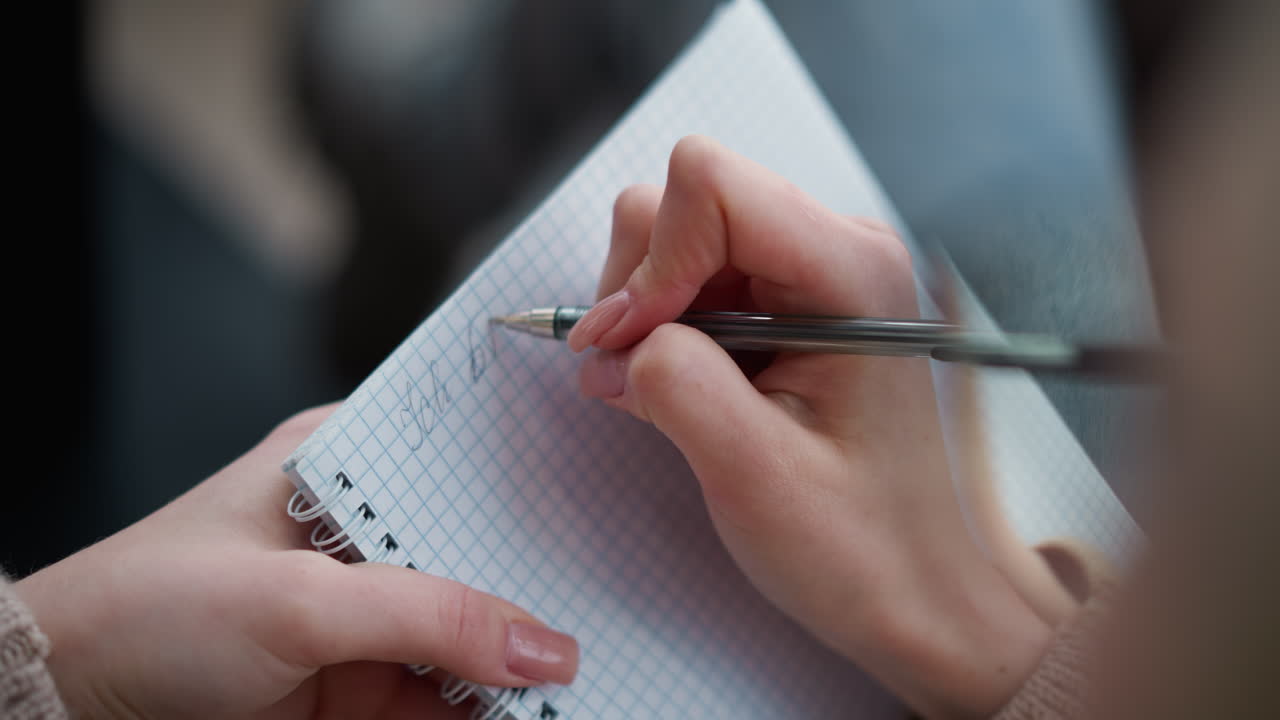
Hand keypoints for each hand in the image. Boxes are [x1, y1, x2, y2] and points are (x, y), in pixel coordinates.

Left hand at [15, 404, 577, 718]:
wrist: (72, 711)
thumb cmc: (153, 609)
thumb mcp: (298, 600)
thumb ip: (431, 617)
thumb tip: (547, 647)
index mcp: (344, 461)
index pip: (460, 454)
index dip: (531, 472)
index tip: (605, 486)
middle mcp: (364, 531)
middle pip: (481, 547)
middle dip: (543, 573)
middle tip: (624, 585)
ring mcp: (367, 612)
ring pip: (472, 628)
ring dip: (522, 648)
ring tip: (605, 651)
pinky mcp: (362, 684)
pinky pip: (448, 693)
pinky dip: (491, 703)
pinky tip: (542, 702)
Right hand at [569, 136, 1050, 717]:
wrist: (923, 591)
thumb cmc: (863, 547)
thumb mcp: (754, 474)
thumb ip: (673, 385)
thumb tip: (610, 343)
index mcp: (853, 272)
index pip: (711, 185)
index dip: (651, 260)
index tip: (629, 346)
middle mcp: (843, 250)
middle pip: (693, 198)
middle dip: (643, 281)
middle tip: (635, 371)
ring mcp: (822, 273)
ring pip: (689, 235)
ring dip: (653, 307)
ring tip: (665, 388)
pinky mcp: (799, 303)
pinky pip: (706, 278)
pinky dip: (672, 325)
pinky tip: (690, 388)